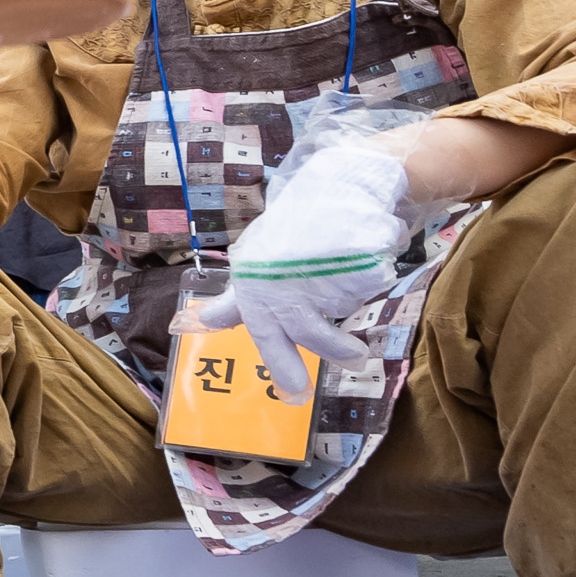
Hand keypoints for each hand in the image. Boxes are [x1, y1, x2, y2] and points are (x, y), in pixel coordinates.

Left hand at [194, 142, 415, 402]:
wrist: (336, 184)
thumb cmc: (290, 232)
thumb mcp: (256, 263)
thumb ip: (237, 301)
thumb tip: (205, 323)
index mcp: (258, 288)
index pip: (265, 333)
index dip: (281, 363)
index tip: (295, 393)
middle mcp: (288, 285)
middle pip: (313, 334)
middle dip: (331, 352)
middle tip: (352, 363)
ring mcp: (324, 276)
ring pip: (344, 308)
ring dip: (351, 311)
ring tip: (358, 331)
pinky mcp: (359, 266)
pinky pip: (369, 286)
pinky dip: (369, 277)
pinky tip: (361, 255)